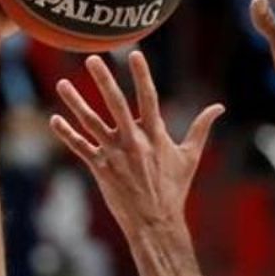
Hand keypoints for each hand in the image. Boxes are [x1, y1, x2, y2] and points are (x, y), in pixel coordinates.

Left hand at [49, 53, 223, 229]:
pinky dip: (67, 134)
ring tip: (62, 84)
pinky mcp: (100, 169)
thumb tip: (219, 107)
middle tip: (93, 58)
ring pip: (91, 123)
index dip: (142, 74)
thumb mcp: (190, 156)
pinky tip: (54, 119)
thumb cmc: (174, 189)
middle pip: (116, 104)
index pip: (148, 97)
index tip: (135, 53)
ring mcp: (115, 155)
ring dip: (76, 102)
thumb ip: (201, 128)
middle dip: (104, 80)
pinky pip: (80, 147)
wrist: (155, 222)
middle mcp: (133, 142)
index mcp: (155, 135)